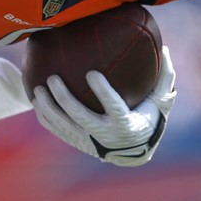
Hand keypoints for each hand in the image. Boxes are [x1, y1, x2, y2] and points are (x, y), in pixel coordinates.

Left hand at [31, 45, 176, 166]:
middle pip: (81, 117)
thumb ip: (164, 77)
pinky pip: (57, 131)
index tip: (92, 73)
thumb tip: (166, 48)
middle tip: (53, 78)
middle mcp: (106, 136)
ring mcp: (89, 142)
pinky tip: (34, 100)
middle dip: (65, 99)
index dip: (103, 92)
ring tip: (38, 88)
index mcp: (126, 124)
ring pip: (65, 125)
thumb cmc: (148, 118)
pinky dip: (45, 117)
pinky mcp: (77, 143)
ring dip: (49, 107)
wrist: (134, 152)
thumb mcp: (160, 102)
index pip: (113, 107)